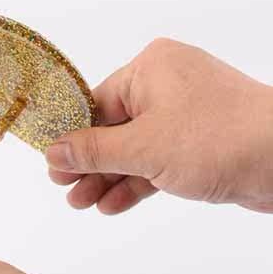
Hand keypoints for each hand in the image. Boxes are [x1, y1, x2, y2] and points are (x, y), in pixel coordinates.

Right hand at [47, 38, 272, 213]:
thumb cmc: (219, 139)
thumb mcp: (143, 147)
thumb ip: (94, 151)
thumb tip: (53, 152)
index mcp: (149, 69)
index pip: (96, 104)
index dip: (72, 138)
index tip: (53, 165)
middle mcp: (165, 86)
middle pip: (113, 128)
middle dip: (90, 164)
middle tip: (66, 190)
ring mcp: (184, 114)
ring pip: (134, 148)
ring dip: (110, 177)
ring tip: (83, 204)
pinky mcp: (198, 142)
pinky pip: (157, 159)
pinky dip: (137, 181)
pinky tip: (112, 204)